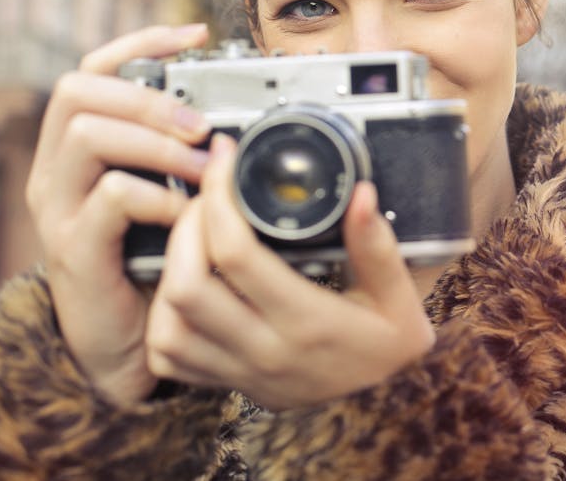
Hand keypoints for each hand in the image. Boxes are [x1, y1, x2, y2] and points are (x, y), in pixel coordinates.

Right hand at [25, 24, 211, 405]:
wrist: (128, 344)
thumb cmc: (154, 261)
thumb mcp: (168, 195)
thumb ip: (183, 155)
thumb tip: (235, 114)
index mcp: (79, 146)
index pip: (93, 69)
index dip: (141, 42)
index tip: (195, 35)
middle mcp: (58, 169)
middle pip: (79, 91)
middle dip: (149, 96)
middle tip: (201, 123)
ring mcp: (60, 208)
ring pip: (89, 135)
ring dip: (157, 142)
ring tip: (205, 165)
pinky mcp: (74, 249)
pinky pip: (109, 198)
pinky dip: (156, 196)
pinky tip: (185, 213)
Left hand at [145, 134, 436, 410]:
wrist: (387, 406)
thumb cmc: (391, 346)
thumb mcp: (400, 296)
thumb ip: (378, 246)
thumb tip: (360, 194)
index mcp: (308, 321)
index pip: (237, 255)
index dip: (220, 198)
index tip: (225, 160)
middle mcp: (266, 351)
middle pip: (185, 286)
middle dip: (183, 227)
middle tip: (206, 194)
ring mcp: (242, 373)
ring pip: (168, 325)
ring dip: (169, 271)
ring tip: (193, 234)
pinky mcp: (230, 385)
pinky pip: (169, 358)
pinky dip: (165, 318)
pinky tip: (187, 285)